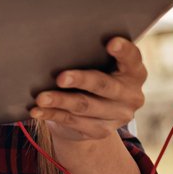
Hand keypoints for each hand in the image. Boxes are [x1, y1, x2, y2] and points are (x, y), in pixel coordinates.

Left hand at [30, 37, 146, 142]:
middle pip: (104, 85)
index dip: (124, 50)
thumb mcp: (99, 64)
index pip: (132, 59)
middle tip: (60, 77)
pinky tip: (38, 110)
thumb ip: (91, 55)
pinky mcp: (100, 131)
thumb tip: (60, 47)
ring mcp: (117, 116)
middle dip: (81, 80)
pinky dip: (52, 114)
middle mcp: (130, 96)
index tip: (111, 42)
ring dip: (60, 101)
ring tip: (41, 98)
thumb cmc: (94, 74)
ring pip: (85, 106)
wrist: (94, 113)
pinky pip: (73, 122)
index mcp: (134, 73)